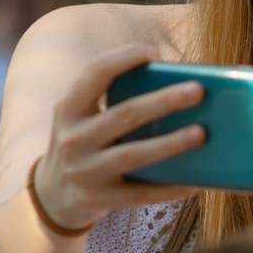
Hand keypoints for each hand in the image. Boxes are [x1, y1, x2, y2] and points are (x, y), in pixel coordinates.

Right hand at [28, 42, 206, 234]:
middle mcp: (73, 139)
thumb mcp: (80, 118)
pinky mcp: (100, 200)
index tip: (155, 52)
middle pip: (125, 114)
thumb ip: (111, 101)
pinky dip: (169, 188)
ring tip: (201, 133)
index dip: (125, 57)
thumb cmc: (82, 145)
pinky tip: (195, 182)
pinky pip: (141, 194)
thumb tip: (176, 87)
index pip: (95, 72)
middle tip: (198, 90)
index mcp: (68, 109)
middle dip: (164, 101)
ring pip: (134, 154)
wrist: (51, 197)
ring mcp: (85, 172)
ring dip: (170, 143)